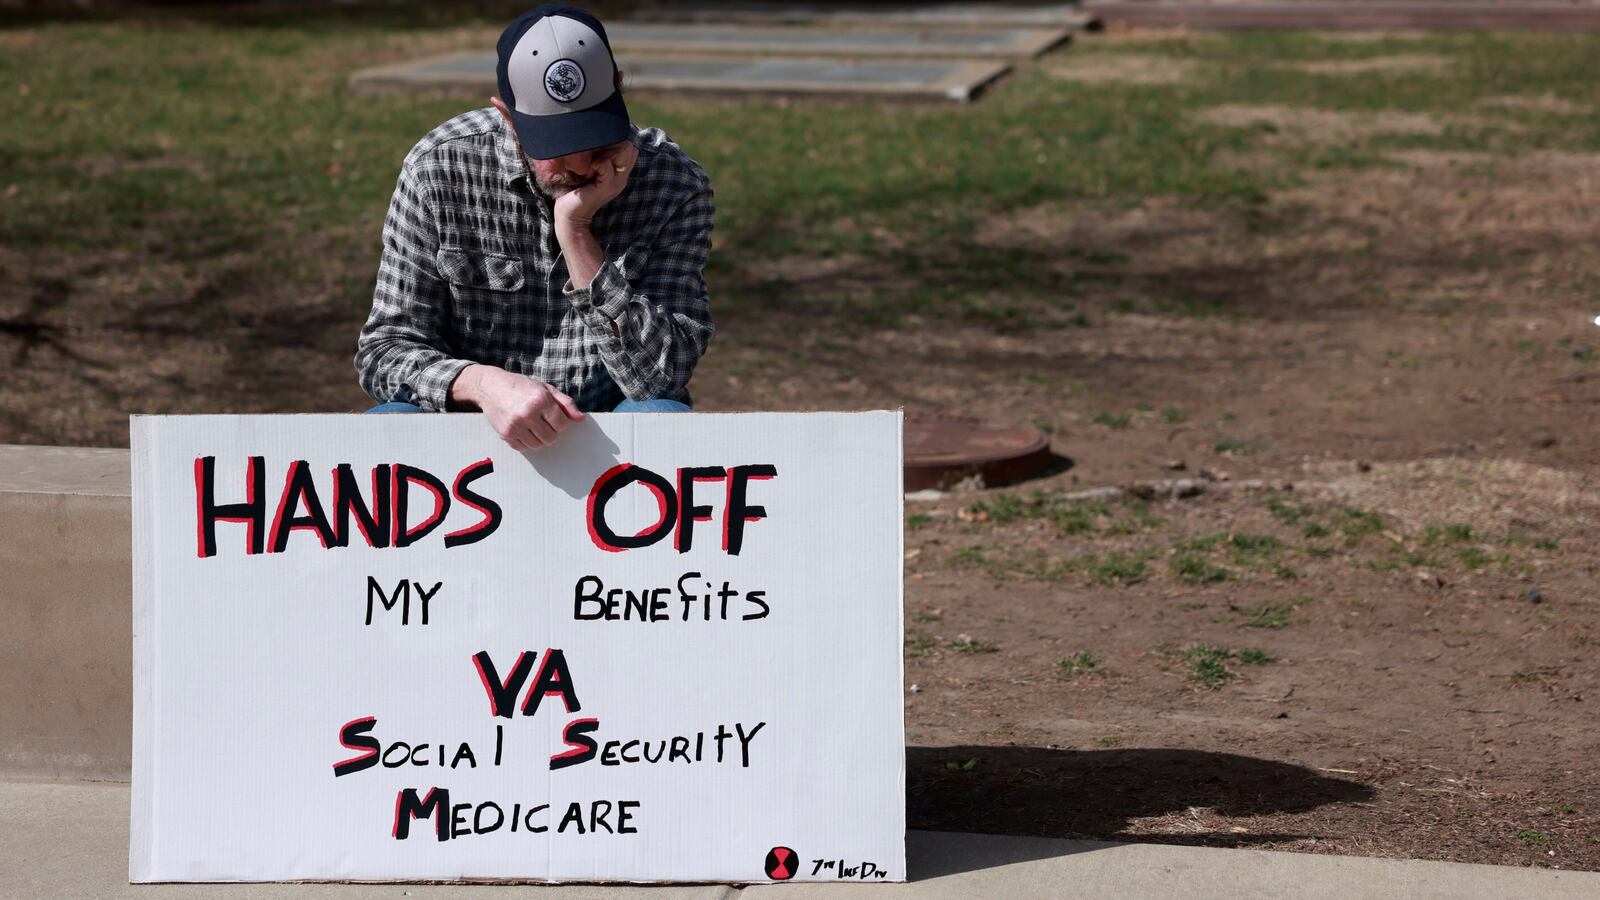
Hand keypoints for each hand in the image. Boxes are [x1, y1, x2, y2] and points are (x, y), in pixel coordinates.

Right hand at [455, 365, 584, 450]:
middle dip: (550, 431)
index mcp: (540, 400)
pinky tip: (522, 429)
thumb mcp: (545, 388)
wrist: (490, 386)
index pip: (561, 424)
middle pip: (551, 438)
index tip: (553, 417)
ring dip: (538, 438)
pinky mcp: (505, 434)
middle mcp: (527, 413)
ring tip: (532, 425)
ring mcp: (515, 425)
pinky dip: (525, 441)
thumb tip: (581, 418)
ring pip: (537, 445)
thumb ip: (565, 403)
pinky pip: (522, 448)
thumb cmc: (520, 386)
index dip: (560, 422)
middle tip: (543, 422)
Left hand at [553, 139, 638, 229]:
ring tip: (592, 163)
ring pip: (622, 152)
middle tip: (595, 157)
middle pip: (629, 148)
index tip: (599, 152)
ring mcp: (616, 182)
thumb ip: (599, 159)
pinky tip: (587, 171)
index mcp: (620, 174)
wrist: (571, 215)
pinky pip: (605, 164)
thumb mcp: (591, 172)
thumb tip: (598, 142)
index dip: (616, 144)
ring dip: (605, 152)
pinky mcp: (605, 186)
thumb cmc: (576, 191)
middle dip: (612, 146)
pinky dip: (595, 163)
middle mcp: (622, 178)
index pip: (631, 149)